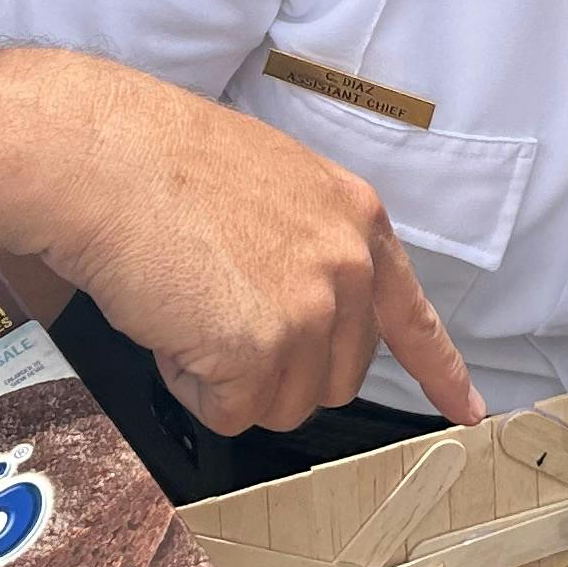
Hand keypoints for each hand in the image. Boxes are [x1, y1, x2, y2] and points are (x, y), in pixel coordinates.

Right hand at [26, 73, 486, 436]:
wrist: (100, 155)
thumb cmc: (157, 159)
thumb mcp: (271, 185)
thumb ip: (307, 248)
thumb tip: (301, 308)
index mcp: (356, 221)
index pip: (412, 314)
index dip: (440, 371)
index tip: (466, 411)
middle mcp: (348, 267)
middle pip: (333, 379)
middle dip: (272, 369)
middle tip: (213, 309)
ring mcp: (310, 310)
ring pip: (280, 404)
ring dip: (225, 378)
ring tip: (185, 304)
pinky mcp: (259, 349)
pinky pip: (228, 411)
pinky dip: (189, 385)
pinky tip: (168, 322)